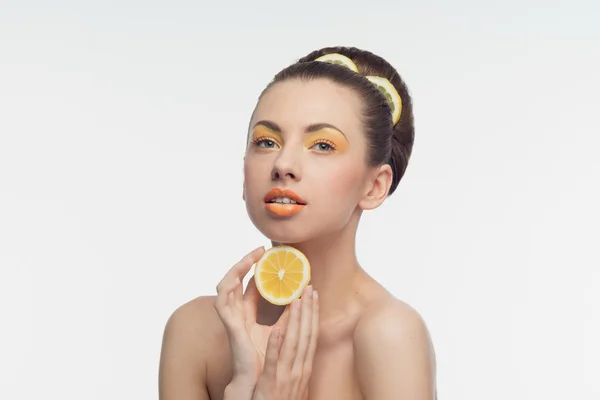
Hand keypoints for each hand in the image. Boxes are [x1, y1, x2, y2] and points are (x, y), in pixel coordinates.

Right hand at [214, 247, 290, 385]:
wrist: (259, 379)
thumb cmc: (267, 356)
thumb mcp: (281, 327)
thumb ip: (287, 312)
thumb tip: (300, 294)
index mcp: (246, 312)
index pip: (247, 283)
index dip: (255, 267)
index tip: (268, 253)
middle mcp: (235, 312)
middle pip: (234, 279)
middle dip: (244, 262)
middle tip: (260, 250)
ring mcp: (230, 318)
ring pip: (224, 286)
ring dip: (235, 269)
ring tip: (250, 258)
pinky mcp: (228, 326)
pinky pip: (221, 304)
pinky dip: (228, 290)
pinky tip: (240, 280)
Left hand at [253, 286, 318, 399]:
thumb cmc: (282, 399)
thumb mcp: (296, 378)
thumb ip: (299, 359)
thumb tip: (301, 339)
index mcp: (305, 366)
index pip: (312, 335)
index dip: (314, 314)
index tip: (314, 295)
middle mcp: (299, 369)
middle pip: (306, 335)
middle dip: (309, 311)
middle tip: (308, 288)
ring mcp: (286, 375)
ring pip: (293, 344)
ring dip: (295, 321)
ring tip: (296, 300)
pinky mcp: (270, 383)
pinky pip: (273, 361)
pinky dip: (275, 344)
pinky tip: (276, 329)